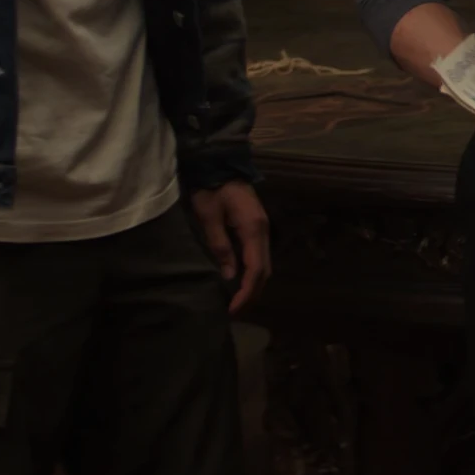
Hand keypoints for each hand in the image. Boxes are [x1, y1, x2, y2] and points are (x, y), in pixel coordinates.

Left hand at [190, 180, 271, 313]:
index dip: (246, 292)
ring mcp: (261, 229)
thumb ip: (220, 246)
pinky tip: (239, 281)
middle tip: (234, 311)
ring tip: (236, 301)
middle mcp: (263, 231)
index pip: (256, 269)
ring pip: (264, 265)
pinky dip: (251, 273)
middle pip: (265, 270)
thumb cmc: (211, 188)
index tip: (234, 308)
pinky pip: (258, 257)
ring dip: (253, 285)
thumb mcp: (209, 217)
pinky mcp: (255, 227)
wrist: (219, 163)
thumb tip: (230, 275)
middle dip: (252, 294)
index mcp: (253, 229)